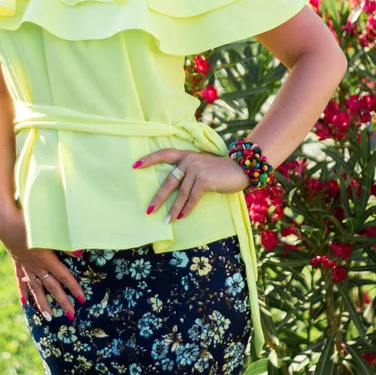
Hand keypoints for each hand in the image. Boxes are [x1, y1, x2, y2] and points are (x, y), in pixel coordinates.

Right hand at [0, 205, 86, 320]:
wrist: (4, 222)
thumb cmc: (29, 223)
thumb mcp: (49, 232)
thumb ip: (65, 244)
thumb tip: (80, 253)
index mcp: (46, 258)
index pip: (63, 276)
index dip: (73, 288)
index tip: (82, 299)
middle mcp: (36, 265)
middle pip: (52, 287)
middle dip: (62, 301)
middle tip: (70, 315)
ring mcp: (25, 265)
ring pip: (36, 288)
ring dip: (42, 303)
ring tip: (48, 317)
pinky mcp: (17, 262)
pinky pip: (21, 280)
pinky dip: (23, 291)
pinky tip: (24, 302)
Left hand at [132, 149, 249, 222]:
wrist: (240, 169)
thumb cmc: (220, 170)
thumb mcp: (202, 165)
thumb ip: (188, 171)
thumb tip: (174, 191)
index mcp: (186, 155)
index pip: (164, 154)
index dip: (149, 159)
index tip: (135, 166)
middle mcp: (189, 160)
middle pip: (169, 181)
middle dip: (159, 197)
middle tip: (149, 210)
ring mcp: (196, 169)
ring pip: (181, 193)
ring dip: (174, 209)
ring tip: (167, 221)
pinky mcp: (204, 179)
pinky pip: (192, 198)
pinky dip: (187, 209)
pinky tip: (182, 217)